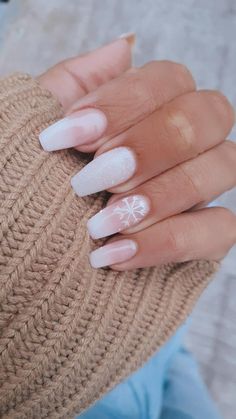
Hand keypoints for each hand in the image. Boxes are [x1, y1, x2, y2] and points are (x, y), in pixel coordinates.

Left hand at [38, 37, 235, 269]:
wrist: (25, 246)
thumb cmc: (31, 183)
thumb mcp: (41, 125)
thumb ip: (79, 82)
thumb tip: (125, 46)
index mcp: (150, 111)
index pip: (172, 79)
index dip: (127, 102)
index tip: (72, 134)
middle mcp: (184, 145)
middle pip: (212, 115)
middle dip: (151, 145)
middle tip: (95, 176)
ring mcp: (198, 189)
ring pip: (224, 168)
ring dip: (160, 195)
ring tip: (99, 221)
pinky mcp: (203, 237)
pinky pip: (219, 232)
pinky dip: (166, 242)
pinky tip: (115, 254)